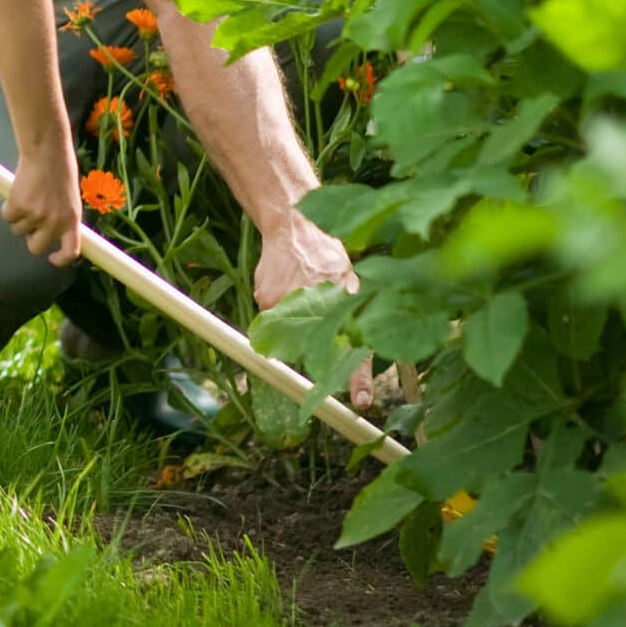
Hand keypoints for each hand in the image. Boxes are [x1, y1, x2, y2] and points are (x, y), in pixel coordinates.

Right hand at [4, 137, 83, 266]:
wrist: (47, 150)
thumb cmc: (59, 169)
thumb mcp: (69, 198)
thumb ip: (62, 216)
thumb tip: (48, 231)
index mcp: (72, 220)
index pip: (71, 252)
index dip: (61, 260)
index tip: (52, 258)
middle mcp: (55, 222)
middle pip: (35, 247)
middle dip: (29, 236)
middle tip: (29, 220)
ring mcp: (36, 216)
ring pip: (18, 229)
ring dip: (18, 216)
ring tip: (26, 195)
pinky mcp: (19, 206)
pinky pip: (7, 216)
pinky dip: (7, 206)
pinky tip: (16, 191)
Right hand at [254, 211, 371, 407]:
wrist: (292, 224)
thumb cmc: (327, 253)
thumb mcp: (351, 280)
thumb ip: (354, 314)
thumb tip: (361, 350)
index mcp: (344, 301)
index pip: (352, 347)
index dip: (356, 378)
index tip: (360, 402)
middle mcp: (314, 306)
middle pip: (315, 350)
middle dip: (319, 351)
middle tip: (319, 326)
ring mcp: (285, 303)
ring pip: (292, 337)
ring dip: (298, 328)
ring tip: (302, 294)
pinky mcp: (265, 300)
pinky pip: (274, 321)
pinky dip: (281, 312)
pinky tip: (287, 287)